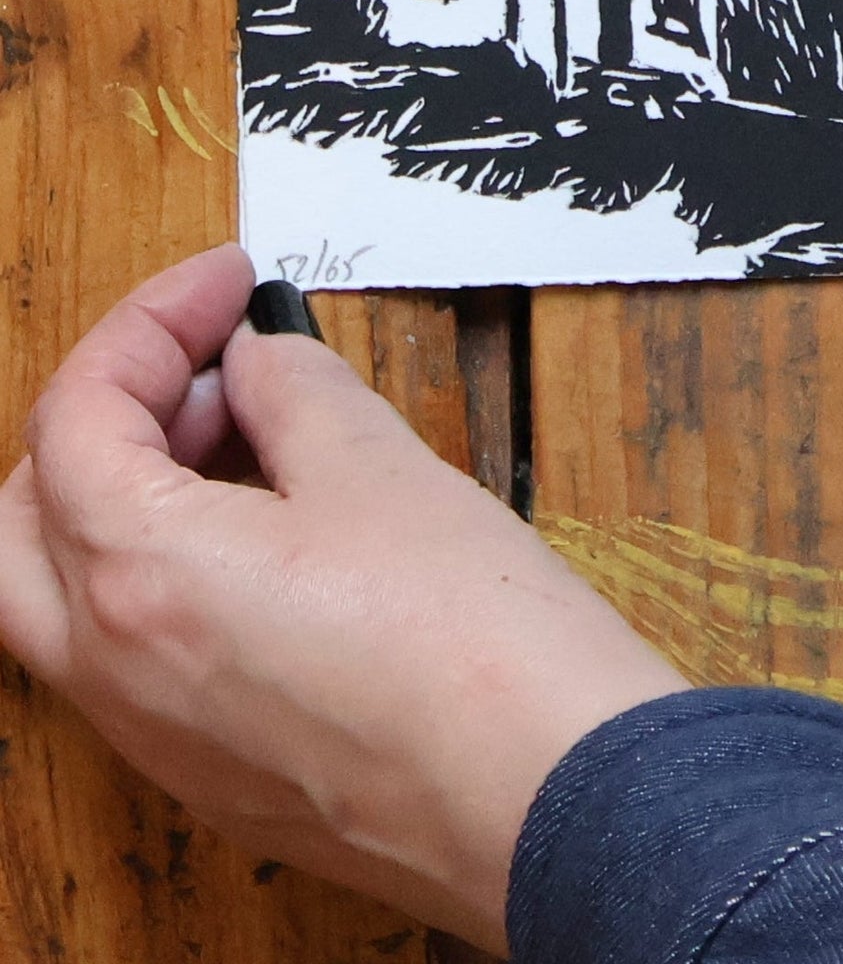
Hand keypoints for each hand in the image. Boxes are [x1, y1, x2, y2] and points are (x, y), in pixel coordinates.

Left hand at [0, 247, 685, 953]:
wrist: (548, 802)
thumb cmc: (471, 649)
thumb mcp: (380, 468)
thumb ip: (297, 393)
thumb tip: (261, 359)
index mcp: (139, 573)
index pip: (78, 413)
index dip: (152, 323)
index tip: (225, 284)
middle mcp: (117, 669)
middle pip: (32, 510)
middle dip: (107, 413)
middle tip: (211, 361)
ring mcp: (159, 737)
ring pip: (70, 592)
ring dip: (129, 493)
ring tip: (253, 436)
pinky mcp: (216, 775)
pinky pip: (136, 656)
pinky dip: (165, 571)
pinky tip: (275, 533)